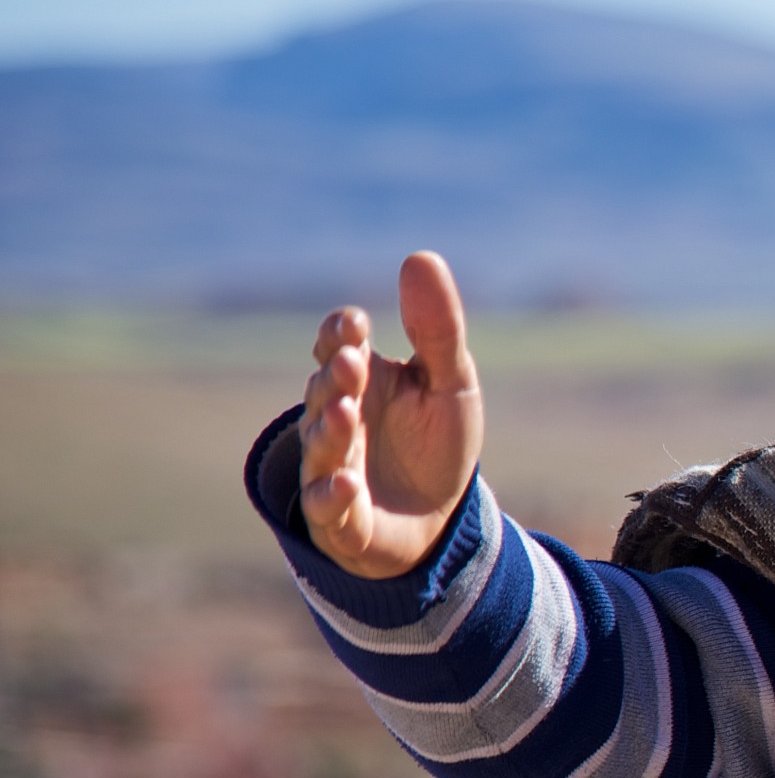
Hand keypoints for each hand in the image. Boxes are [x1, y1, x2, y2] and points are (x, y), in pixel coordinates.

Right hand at [298, 252, 484, 578]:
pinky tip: (347, 484)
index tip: (354, 324)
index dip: (339, 334)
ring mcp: (332, 469)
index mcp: (362, 381)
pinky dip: (332, 496)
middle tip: (351, 363)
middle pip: (326, 392)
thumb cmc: (437, 444)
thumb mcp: (451, 383)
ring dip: (331, 431)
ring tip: (346, 413)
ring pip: (322, 447)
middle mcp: (338, 420)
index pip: (337, 346)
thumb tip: (420, 256)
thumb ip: (437, 328)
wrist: (439, 521)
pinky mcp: (341, 519)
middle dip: (336, 378)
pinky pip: (328, 507)